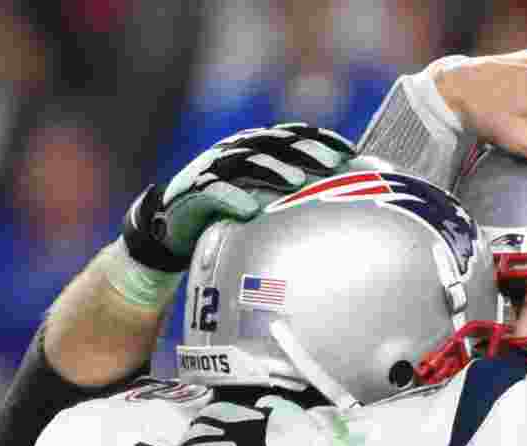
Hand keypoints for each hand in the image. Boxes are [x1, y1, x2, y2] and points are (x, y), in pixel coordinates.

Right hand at [123, 123, 355, 271]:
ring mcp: (213, 168)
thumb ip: (296, 194)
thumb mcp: (265, 198)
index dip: (321, 139)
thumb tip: (344, 202)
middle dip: (305, 151)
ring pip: (246, 162)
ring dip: (273, 169)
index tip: (351, 152)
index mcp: (256, 146)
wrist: (175, 228)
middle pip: (275, 144)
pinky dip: (233, 198)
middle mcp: (236, 151)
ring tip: (296, 183)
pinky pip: (214, 192)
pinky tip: (251, 209)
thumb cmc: (229, 212)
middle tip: (333, 165)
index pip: (293, 135)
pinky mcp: (192, 192)